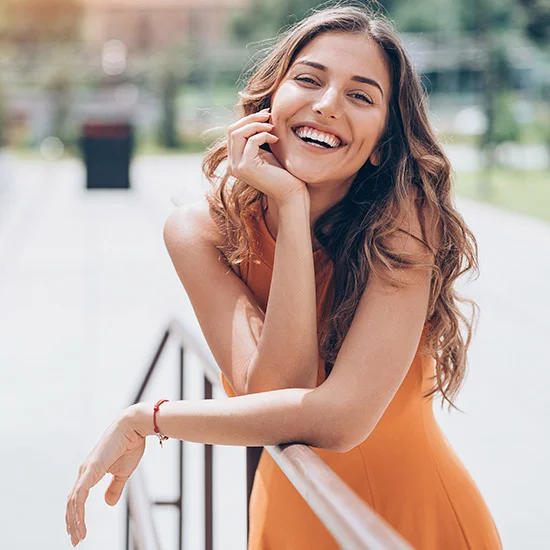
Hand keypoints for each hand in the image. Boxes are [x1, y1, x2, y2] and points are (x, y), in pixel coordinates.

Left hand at [65, 411, 145, 546]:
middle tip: (76, 540)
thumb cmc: (130, 444)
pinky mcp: (91, 469)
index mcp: (91, 471)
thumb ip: (114, 487)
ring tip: (78, 536)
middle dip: (72, 523)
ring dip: (74, 521)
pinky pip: (79, 495)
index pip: (78, 498)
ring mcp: (86, 470)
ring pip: (73, 501)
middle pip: (72, 502)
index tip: (80, 532)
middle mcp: (85, 471)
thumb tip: (108, 503)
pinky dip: (78, 511)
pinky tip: (80, 523)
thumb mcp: (123, 472)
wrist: (134, 427)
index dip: (77, 515)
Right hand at [227, 108, 307, 206]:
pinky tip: (275, 139)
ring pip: (237, 133)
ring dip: (256, 125)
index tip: (266, 115)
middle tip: (268, 116)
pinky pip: (251, 141)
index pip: (233, 132)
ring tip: (272, 127)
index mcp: (235, 160)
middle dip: (251, 119)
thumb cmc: (282, 172)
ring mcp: (237, 167)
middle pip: (232, 130)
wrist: (290, 192)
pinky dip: (264, 135)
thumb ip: (256, 138)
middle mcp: (232, 165)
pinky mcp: (246, 167)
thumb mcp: (265, 151)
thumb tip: (257, 117)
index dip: (248, 120)